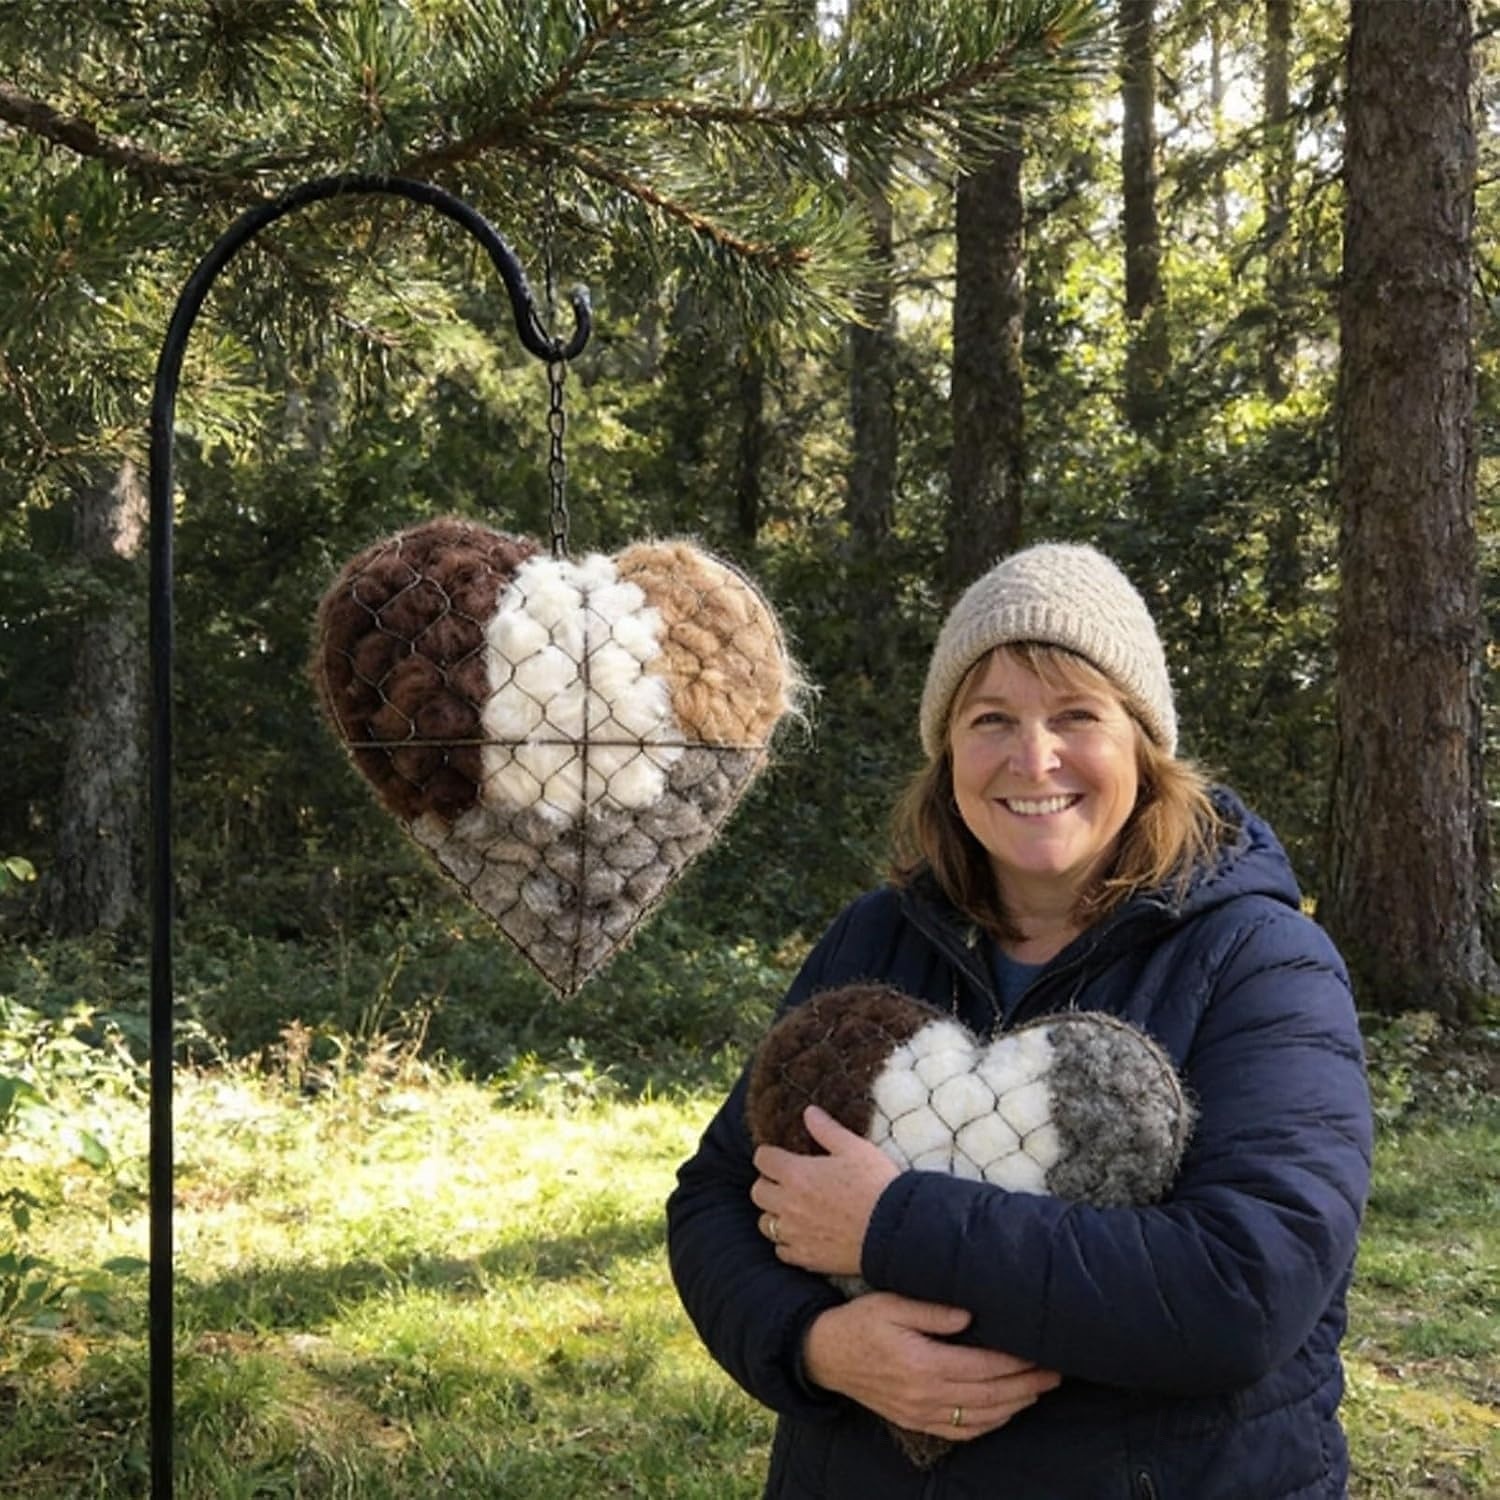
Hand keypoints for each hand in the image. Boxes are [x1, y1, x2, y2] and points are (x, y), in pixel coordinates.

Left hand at [751, 1105, 899, 1275]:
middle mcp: (788, 1204)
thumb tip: (809, 1112)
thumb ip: (827, 1130)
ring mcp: (795, 1233)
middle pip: (758, 1192)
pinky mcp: (806, 1258)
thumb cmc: (876, 1184)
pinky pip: (781, 1251)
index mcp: (796, 1173)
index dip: (769, 1155)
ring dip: (774, 1214)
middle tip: (785, 1182)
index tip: (779, 1156)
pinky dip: (787, 1242)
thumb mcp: (854, 1148)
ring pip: (765, 1224)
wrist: (894, 1230)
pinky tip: (802, 1235)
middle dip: (767, 1184)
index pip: (762, 1159)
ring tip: (792, 1210)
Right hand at [803, 1294, 1061, 1440]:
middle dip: (1027, 1384)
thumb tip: (969, 1314)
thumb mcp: (889, 1303)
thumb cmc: (860, 1322)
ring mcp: (921, 1412)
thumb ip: (930, 1309)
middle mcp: (926, 1394)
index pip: (983, 1366)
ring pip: (981, 1416)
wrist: (826, 1355)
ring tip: (1040, 1389)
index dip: (1015, 1361)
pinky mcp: (916, 1421)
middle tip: (1055, 1372)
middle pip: (990, 1395)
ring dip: (1015, 1405)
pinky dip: (991, 1423)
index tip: (1039, 1350)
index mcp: (923, 1362)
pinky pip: (962, 1430)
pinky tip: (1006, 1411)